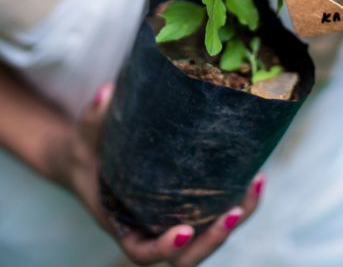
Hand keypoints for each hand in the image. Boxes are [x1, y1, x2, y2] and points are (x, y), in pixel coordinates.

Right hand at [54, 82, 264, 265]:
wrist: (92, 155)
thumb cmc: (88, 148)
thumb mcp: (86, 134)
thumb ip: (94, 117)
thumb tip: (105, 92)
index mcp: (122, 223)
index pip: (142, 252)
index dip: (163, 248)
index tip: (183, 230)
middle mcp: (149, 228)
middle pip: (186, 257)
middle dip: (213, 239)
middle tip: (234, 211)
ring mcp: (171, 220)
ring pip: (207, 239)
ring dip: (233, 221)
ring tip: (254, 188)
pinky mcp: (188, 206)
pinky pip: (215, 215)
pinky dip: (238, 202)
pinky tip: (256, 177)